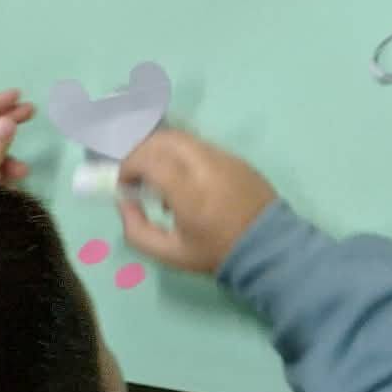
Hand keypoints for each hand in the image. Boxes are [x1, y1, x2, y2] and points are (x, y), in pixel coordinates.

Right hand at [117, 127, 277, 274]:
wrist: (268, 245)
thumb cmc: (215, 251)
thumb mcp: (169, 253)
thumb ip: (137, 230)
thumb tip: (124, 202)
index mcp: (189, 190)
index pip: (150, 158)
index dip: (129, 166)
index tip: (125, 185)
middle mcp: (207, 165)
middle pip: (166, 138)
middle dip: (143, 151)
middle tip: (137, 175)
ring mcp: (226, 157)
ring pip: (185, 139)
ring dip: (163, 151)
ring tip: (161, 181)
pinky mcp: (237, 158)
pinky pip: (203, 146)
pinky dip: (184, 155)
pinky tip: (186, 182)